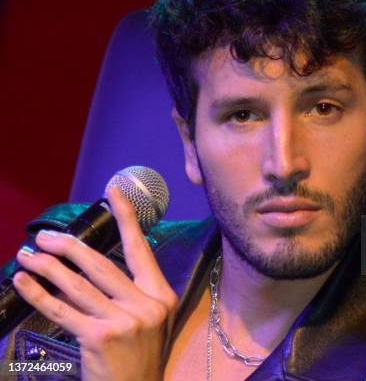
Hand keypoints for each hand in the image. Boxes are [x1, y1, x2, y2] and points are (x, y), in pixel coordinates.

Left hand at [13, 187, 178, 380]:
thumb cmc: (140, 356)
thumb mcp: (151, 320)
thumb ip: (133, 292)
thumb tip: (96, 264)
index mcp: (161, 296)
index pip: (140, 249)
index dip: (126, 218)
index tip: (113, 191)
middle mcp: (145, 305)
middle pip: (100, 265)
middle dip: (68, 246)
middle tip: (43, 237)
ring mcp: (123, 321)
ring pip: (77, 284)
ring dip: (47, 266)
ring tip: (28, 255)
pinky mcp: (98, 338)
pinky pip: (62, 309)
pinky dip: (38, 293)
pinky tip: (23, 282)